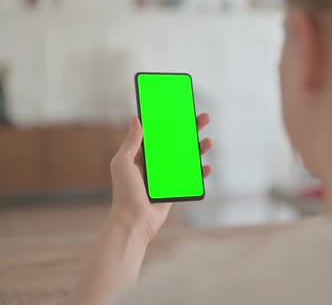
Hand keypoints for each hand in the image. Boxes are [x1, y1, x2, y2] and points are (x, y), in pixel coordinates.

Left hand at [109, 113, 212, 243]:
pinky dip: (200, 172)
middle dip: (190, 129)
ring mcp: (165, 175)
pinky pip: (190, 177)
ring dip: (198, 148)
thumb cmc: (125, 192)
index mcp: (140, 155)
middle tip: (203, 118)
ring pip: (186, 157)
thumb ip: (131, 142)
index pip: (157, 132)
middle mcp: (154, 163)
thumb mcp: (123, 163)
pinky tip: (207, 166)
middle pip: (176, 142)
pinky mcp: (174, 188)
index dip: (169, 121)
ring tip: (208, 141)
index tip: (180, 109)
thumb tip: (135, 118)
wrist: (134, 221)